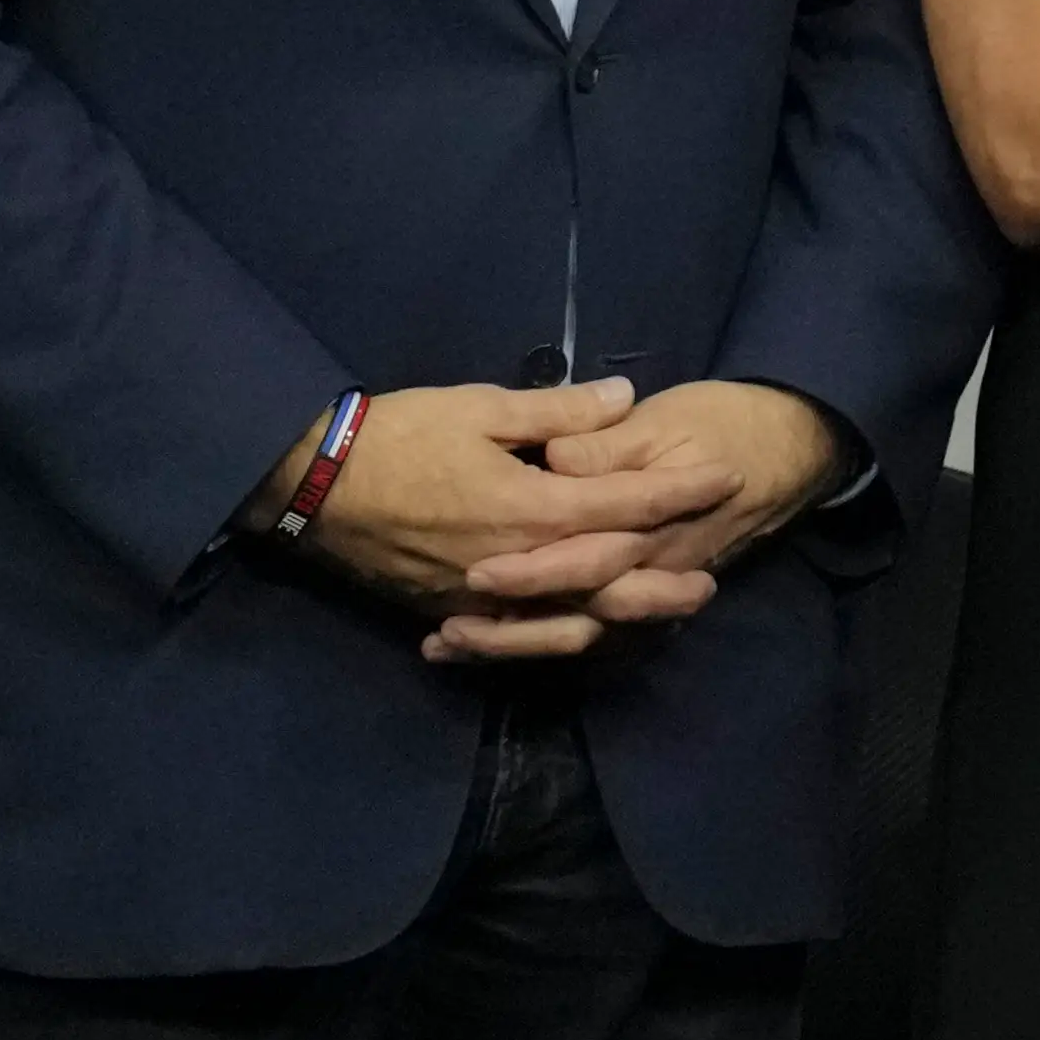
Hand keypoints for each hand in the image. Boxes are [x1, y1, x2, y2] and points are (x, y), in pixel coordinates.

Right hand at [280, 377, 692, 658]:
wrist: (311, 484)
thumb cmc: (397, 435)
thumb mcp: (481, 407)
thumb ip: (559, 411)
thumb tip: (626, 399)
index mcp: (532, 509)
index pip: (627, 505)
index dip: (682, 492)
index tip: (728, 477)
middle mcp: (519, 565)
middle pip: (610, 579)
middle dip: (665, 574)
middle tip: (714, 578)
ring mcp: (484, 598)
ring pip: (568, 623)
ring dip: (620, 619)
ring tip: (659, 616)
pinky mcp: (452, 613)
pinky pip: (515, 638)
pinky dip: (551, 640)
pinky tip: (579, 635)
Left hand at [460, 379, 848, 657]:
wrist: (794, 447)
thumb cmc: (726, 422)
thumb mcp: (667, 420)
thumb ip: (607, 443)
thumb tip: (558, 458)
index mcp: (648, 524)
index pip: (585, 558)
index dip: (532, 571)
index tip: (475, 574)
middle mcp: (647, 567)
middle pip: (576, 611)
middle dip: (513, 624)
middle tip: (450, 626)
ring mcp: (650, 583)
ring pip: (580, 633)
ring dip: (515, 643)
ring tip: (450, 641)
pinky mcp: (645, 588)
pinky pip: (590, 630)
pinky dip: (534, 641)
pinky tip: (477, 642)